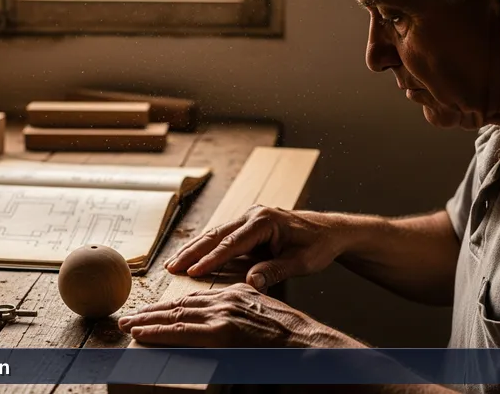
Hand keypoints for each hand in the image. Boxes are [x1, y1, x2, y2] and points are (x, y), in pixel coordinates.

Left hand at [119, 283, 362, 347]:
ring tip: (128, 325)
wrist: (310, 344)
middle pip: (181, 304)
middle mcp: (227, 298)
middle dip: (153, 311)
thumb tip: (234, 329)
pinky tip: (140, 333)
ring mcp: (223, 314)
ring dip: (148, 320)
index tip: (155, 312)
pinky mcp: (221, 332)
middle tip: (130, 317)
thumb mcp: (267, 318)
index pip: (197, 298)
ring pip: (175, 315)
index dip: (173, 306)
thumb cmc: (295, 338)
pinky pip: (180, 331)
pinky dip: (157, 331)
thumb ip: (246, 317)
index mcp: (238, 293)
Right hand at [165, 206, 350, 289]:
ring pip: (215, 234)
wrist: (330, 231)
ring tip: (172, 263)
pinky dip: (205, 248)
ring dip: (194, 249)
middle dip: (192, 252)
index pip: (232, 243)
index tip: (193, 272)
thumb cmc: (318, 246)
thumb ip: (275, 271)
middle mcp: (253, 215)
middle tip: (170, 267)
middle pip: (216, 235)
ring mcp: (248, 218)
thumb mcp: (301, 262)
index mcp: (264, 221)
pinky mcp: (248, 226)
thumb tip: (250, 283)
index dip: (211, 259)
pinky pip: (222, 237)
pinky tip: (191, 258)